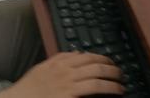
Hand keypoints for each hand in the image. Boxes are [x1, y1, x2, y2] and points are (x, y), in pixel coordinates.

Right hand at [0, 52, 122, 97]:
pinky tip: (114, 92)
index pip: (87, 56)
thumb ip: (59, 60)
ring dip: (113, 80)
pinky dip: (108, 89)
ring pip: (98, 77)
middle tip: (119, 73)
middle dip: (111, 68)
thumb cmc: (29, 88)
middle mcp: (66, 70)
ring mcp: (69, 83)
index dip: (101, 58)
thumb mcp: (43, 68)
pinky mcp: (71, 95)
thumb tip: (76, 54)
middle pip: (95, 64)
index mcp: (59, 62)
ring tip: (120, 84)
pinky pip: (94, 89)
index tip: (109, 62)